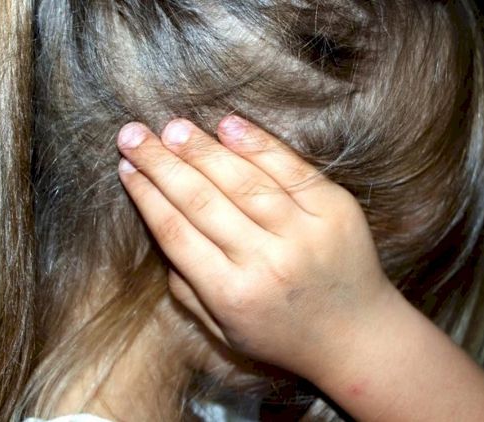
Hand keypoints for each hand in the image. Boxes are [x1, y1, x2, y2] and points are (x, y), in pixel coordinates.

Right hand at [116, 115, 390, 379]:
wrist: (357, 336)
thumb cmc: (282, 334)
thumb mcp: (224, 330)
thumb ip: (187, 288)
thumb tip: (161, 229)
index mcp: (232, 295)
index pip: (176, 233)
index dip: (147, 196)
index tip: (126, 169)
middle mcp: (266, 261)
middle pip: (201, 200)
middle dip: (161, 163)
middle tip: (133, 135)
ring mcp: (305, 232)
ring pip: (242, 180)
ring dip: (202, 150)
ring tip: (172, 128)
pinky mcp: (335, 210)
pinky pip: (289, 168)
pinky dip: (257, 144)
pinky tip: (227, 126)